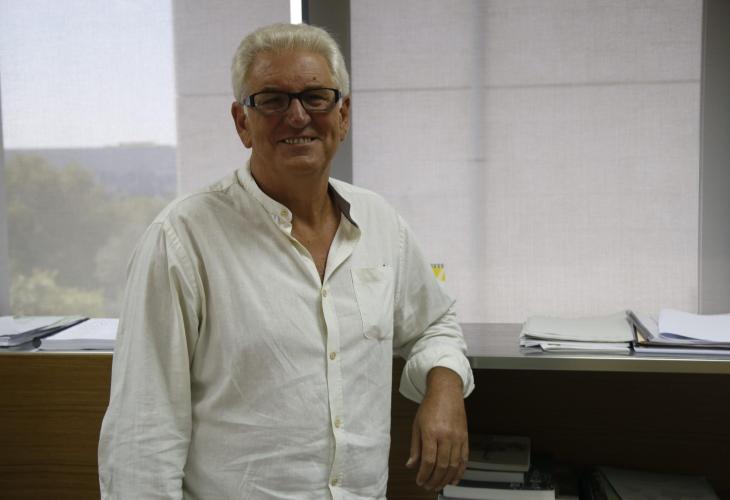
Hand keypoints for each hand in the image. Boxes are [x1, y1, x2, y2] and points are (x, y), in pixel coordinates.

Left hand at [405, 367, 467, 490]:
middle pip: (442, 465)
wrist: (446, 391)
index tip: (420, 481)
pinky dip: (460, 471)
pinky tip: (455, 479)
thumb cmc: (430, 406)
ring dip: (446, 478)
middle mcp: (446, 435)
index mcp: (431, 432)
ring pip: (454, 464)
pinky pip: (464, 458)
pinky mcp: (465, 437)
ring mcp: (458, 437)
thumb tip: (411, 465)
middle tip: (428, 486)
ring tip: (439, 485)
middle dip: (434, 479)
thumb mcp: (417, 425)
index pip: (428, 460)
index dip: (424, 474)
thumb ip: (415, 447)